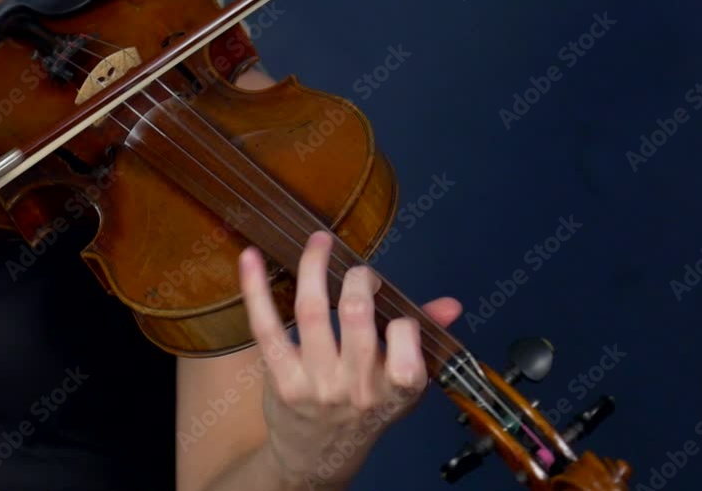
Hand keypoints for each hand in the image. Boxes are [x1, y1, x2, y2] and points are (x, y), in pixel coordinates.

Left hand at [239, 230, 461, 488]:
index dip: (401, 321)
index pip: (406, 347)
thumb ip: (424, 342)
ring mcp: (316, 384)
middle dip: (359, 279)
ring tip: (319, 242)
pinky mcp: (281, 380)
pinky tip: (250, 258)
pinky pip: (267, 328)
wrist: (316, 458)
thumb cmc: (363, 412)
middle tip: (358, 271)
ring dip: (314, 267)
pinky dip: (256, 289)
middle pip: (356, 316)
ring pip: (313, 313)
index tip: (390, 305)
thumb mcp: (400, 386)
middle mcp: (356, 388)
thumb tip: (451, 305)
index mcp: (395, 390)